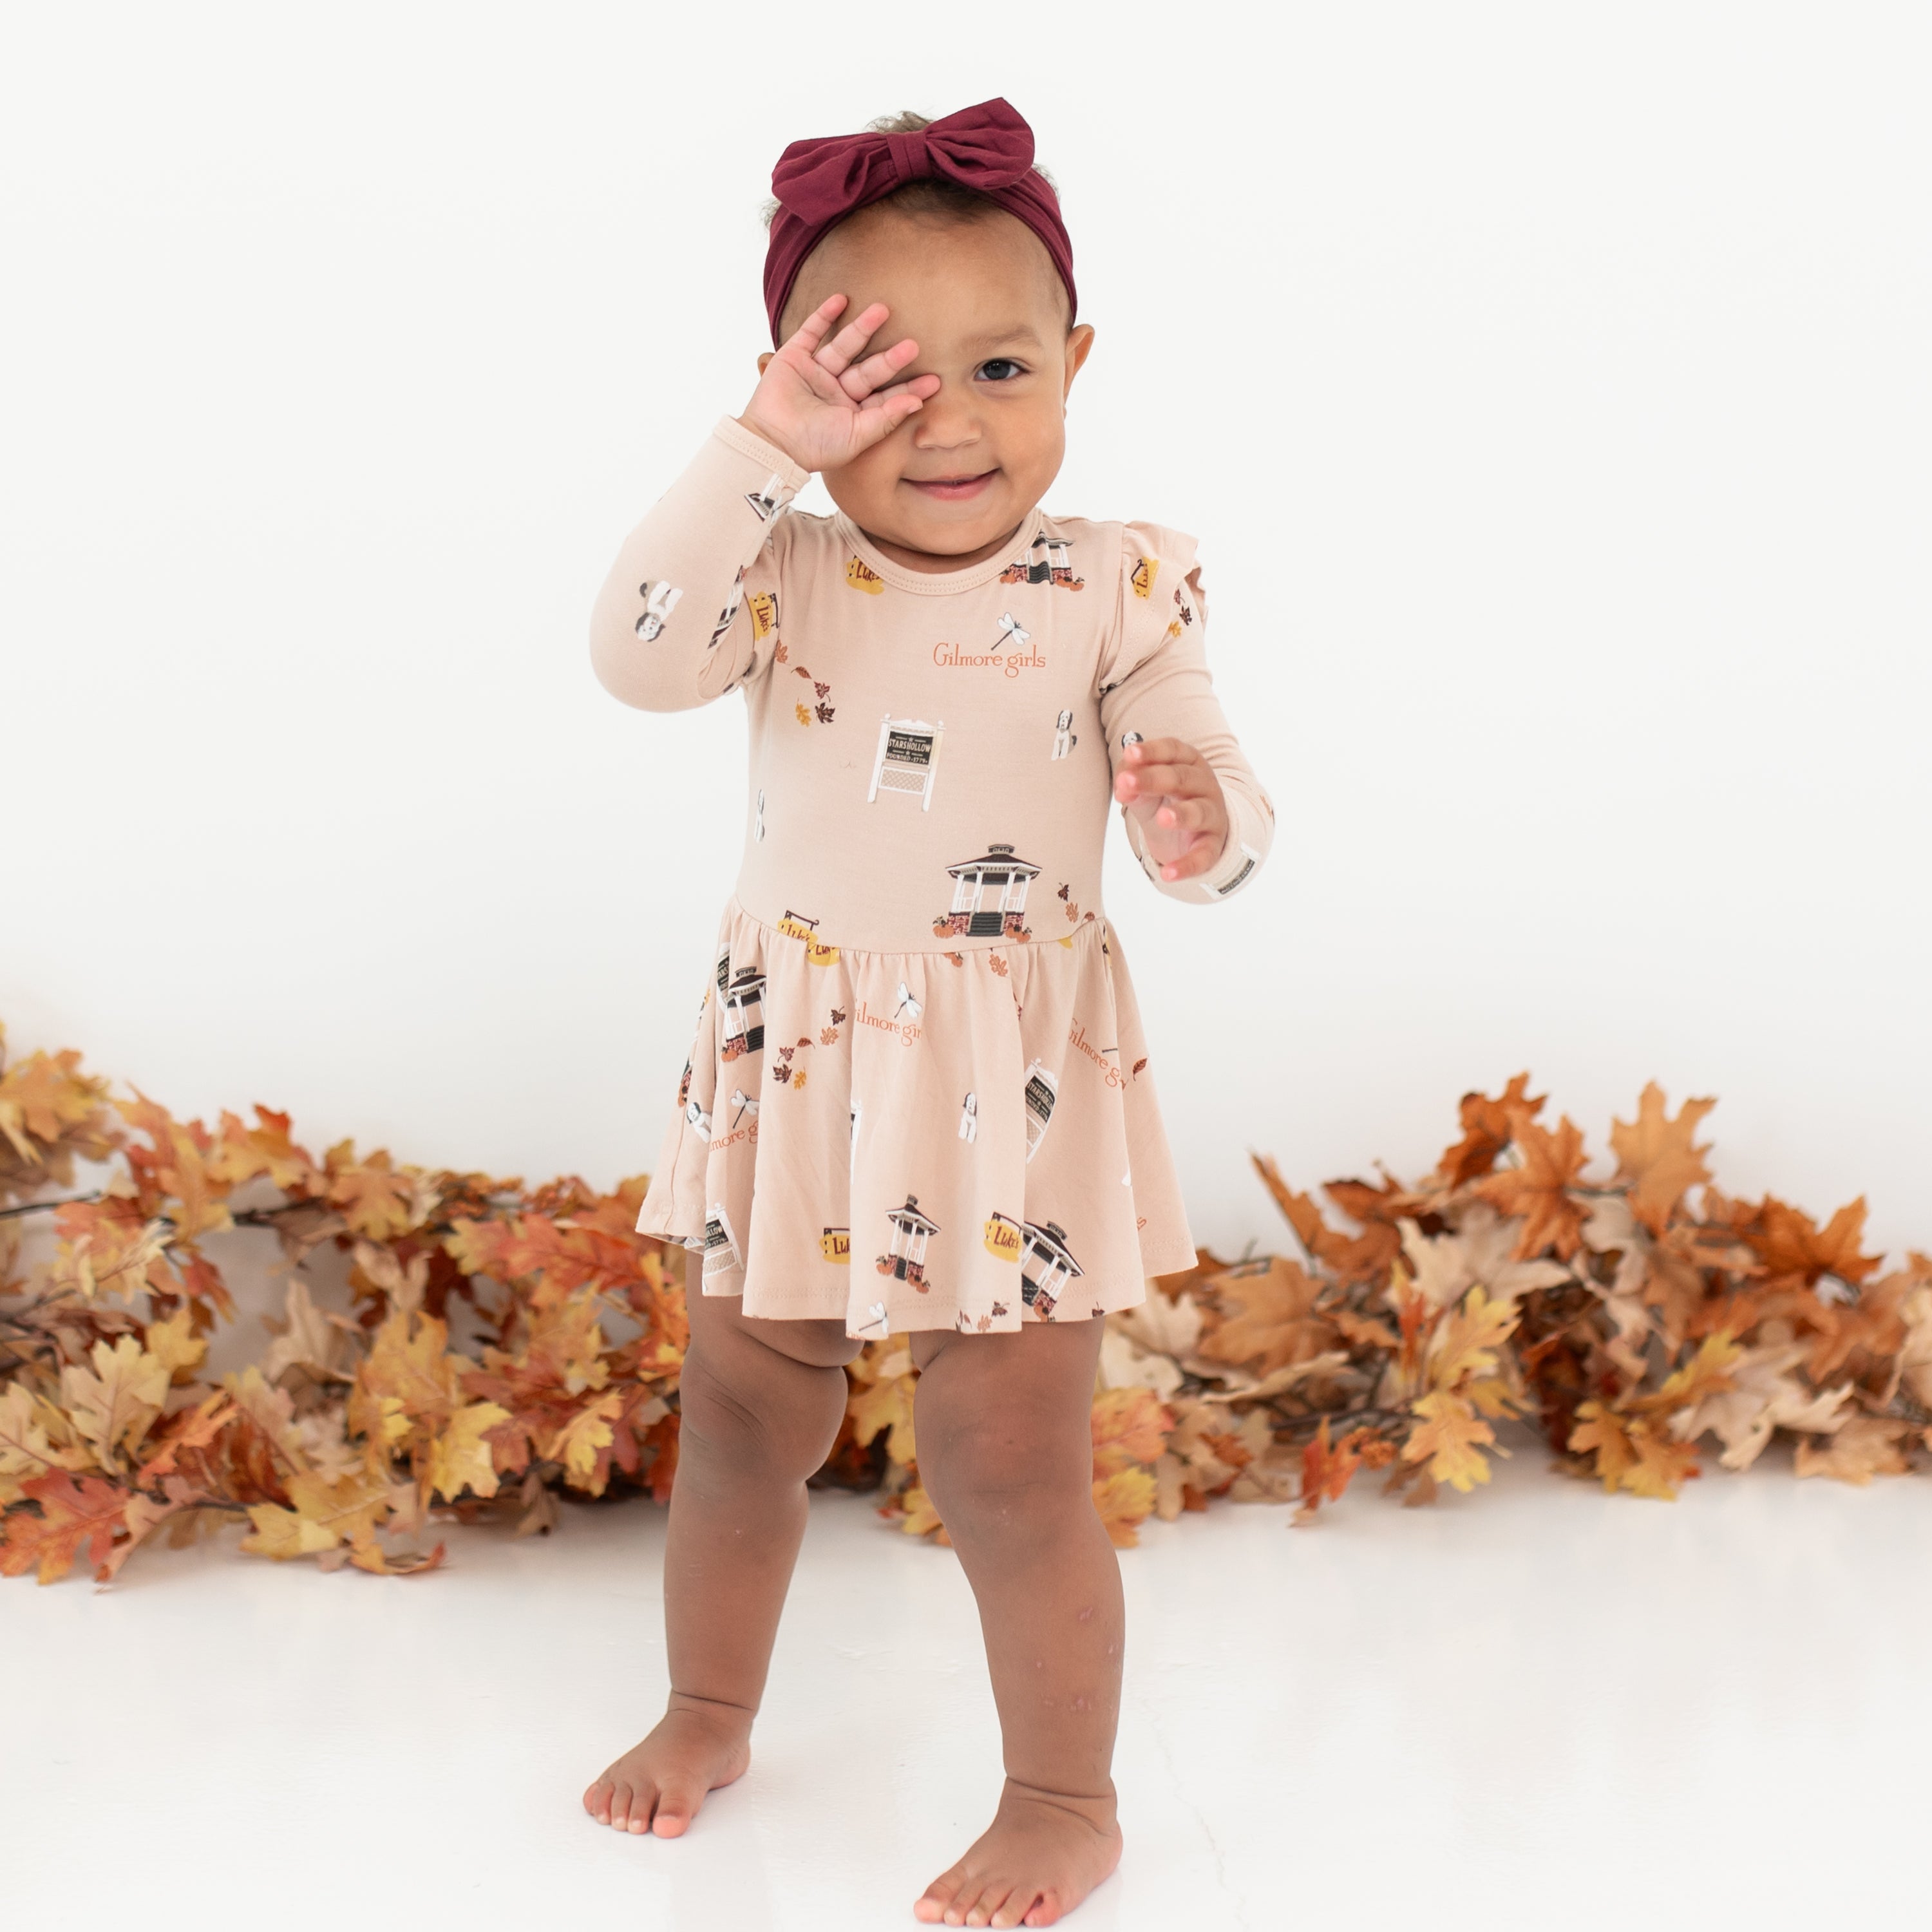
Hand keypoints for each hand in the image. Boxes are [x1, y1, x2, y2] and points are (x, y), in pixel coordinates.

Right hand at [737, 295, 941, 473]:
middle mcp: (836, 391)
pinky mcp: (793, 359)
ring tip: (883, 310)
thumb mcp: (857, 435)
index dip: (908, 389)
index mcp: (853, 413)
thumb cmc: (816, 447)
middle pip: (869, 370)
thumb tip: (917, 404)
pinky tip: (841, 299)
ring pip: (844, 346)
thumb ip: (886, 419)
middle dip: (890, 358)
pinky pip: (811, 332)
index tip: (933, 381)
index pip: (886, 397)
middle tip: (913, 345)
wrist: (773, 443)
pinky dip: (824, 315)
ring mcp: (815, 373)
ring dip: (862, 328)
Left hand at [1115, 738, 1229, 881]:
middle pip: (1181, 778)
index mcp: (1189, 764)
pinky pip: (1203, 856)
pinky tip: (1168, 874)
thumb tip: (1122, 784)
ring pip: (1199, 812)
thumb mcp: (1148, 792)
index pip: (1173, 750)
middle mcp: (1205, 785)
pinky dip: (1186, 866)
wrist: (1198, 835)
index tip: (1130, 752)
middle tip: (1128, 781)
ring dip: (1181, 815)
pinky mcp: (1213, 846)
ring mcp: (1212, 815)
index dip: (1152, 751)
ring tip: (1162, 819)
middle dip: (1153, 779)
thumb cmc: (1169, 803)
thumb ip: (1133, 784)